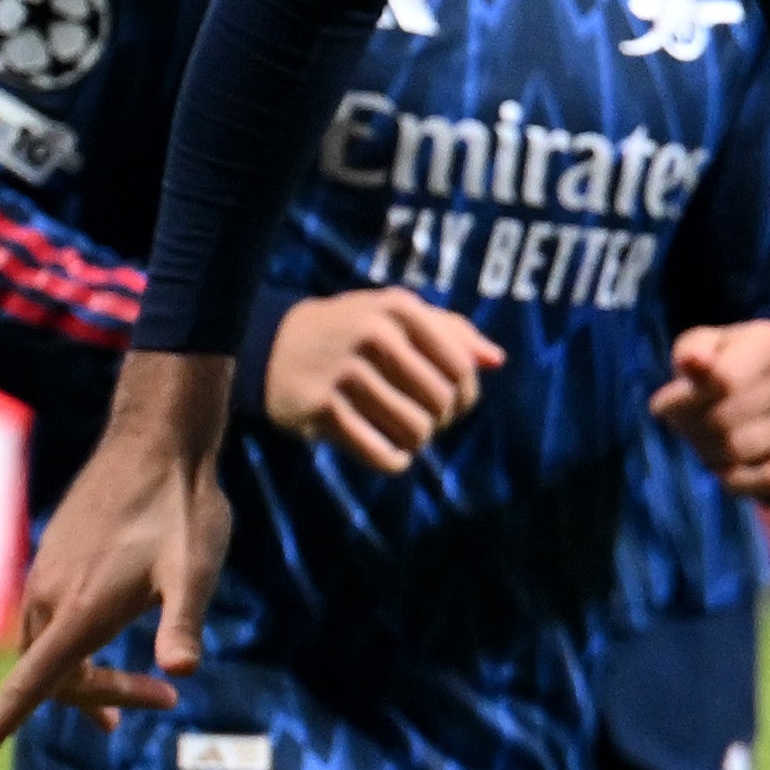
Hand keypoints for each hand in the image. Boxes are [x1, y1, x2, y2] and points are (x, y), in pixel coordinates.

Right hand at [0, 352, 234, 766]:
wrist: (156, 443)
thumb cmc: (181, 508)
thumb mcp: (194, 570)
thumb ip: (183, 621)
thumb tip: (183, 669)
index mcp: (78, 610)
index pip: (28, 686)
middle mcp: (49, 598)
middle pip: (53, 679)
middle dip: (102, 697)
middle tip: (168, 697)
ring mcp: (47, 577)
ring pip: (51, 651)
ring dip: (90, 677)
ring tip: (147, 687)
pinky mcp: (54, 561)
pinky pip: (51, 622)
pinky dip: (79, 647)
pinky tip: (118, 633)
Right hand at [259, 287, 501, 475]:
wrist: (272, 345)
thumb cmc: (351, 331)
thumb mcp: (396, 316)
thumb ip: (452, 332)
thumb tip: (497, 360)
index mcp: (398, 308)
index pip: (461, 368)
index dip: (465, 396)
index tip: (449, 404)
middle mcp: (372, 334)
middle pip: (441, 403)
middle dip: (439, 422)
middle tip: (423, 421)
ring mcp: (344, 372)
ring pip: (414, 431)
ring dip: (415, 443)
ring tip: (402, 433)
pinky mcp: (320, 409)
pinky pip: (382, 454)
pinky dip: (393, 461)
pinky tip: (388, 452)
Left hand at [650, 319, 769, 502]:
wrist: (765, 395)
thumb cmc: (722, 367)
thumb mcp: (700, 349)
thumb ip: (692, 353)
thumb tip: (694, 363)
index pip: (722, 382)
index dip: (683, 402)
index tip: (663, 405)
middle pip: (725, 420)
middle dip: (692, 429)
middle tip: (684, 427)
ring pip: (740, 450)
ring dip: (708, 454)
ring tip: (705, 442)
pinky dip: (739, 482)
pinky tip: (727, 470)